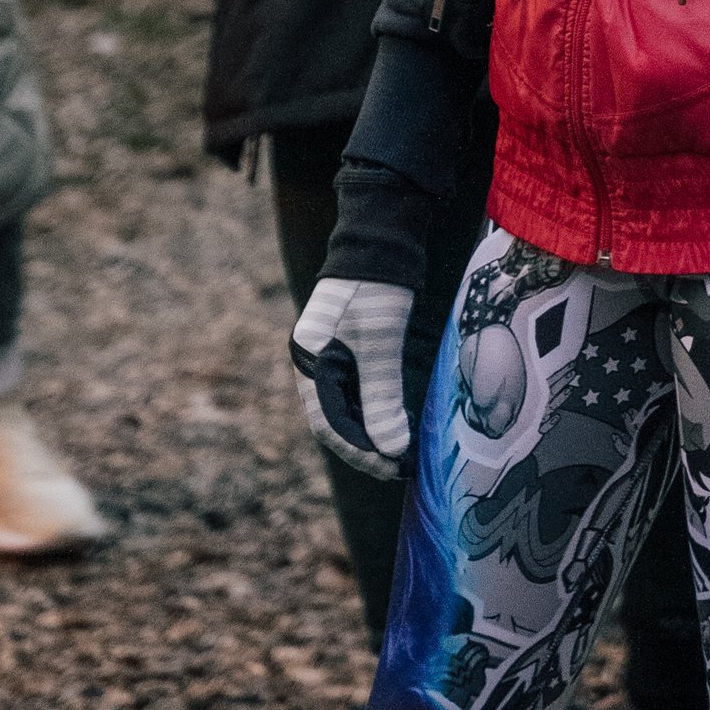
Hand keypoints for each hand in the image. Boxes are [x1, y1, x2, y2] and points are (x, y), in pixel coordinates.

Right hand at [291, 274, 414, 478]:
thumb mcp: (380, 344)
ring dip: (371, 434)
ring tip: (401, 454)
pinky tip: (397, 424)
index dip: (359, 451)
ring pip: (345, 409)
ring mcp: (328, 357)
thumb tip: (391, 449)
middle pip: (334, 420)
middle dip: (366, 447)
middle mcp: (313, 363)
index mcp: (309, 361)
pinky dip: (374, 413)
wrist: (380, 242)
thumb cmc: (377, 289)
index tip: (390, 467)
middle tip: (399, 468)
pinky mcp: (346, 351)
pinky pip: (355, 394)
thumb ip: (382, 397)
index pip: (328, 423)